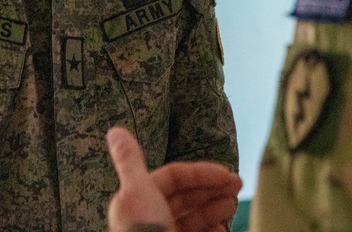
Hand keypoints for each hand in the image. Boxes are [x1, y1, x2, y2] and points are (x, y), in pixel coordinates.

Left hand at [107, 127, 241, 231]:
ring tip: (231, 206)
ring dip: (214, 209)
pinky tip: (222, 230)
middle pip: (184, 198)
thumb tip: (114, 129)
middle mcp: (149, 219)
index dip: (200, 172)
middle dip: (211, 189)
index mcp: (137, 201)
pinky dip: (212, 231)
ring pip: (193, 219)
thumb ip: (130, 161)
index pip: (172, 177)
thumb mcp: (137, 193)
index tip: (226, 174)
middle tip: (237, 187)